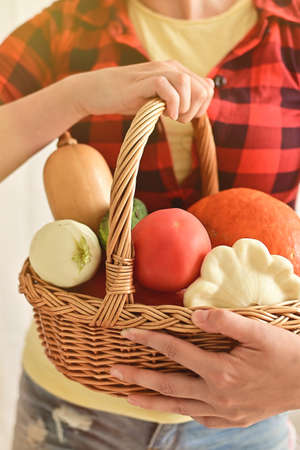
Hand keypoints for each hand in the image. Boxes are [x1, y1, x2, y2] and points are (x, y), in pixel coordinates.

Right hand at [75, 60, 213, 121]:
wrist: (99, 92)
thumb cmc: (129, 98)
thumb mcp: (158, 100)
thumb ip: (178, 99)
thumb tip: (201, 102)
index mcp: (177, 71)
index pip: (207, 88)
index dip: (201, 107)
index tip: (184, 117)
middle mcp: (170, 67)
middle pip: (202, 87)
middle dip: (195, 110)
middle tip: (178, 120)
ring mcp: (156, 71)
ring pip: (186, 83)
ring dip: (184, 107)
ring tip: (173, 117)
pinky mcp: (143, 80)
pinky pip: (167, 86)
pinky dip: (172, 104)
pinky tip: (165, 115)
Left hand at [110, 309, 299, 427]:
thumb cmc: (286, 354)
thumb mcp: (258, 332)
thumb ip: (224, 322)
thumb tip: (193, 315)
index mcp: (221, 372)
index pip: (175, 352)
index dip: (149, 340)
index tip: (128, 332)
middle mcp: (218, 396)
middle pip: (168, 385)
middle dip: (138, 376)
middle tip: (113, 371)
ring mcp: (225, 412)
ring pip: (179, 406)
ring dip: (152, 400)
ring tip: (129, 396)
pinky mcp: (234, 420)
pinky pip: (199, 418)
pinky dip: (181, 411)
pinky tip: (173, 407)